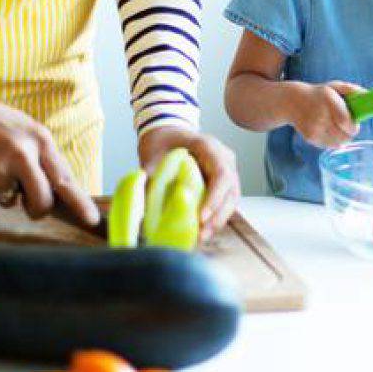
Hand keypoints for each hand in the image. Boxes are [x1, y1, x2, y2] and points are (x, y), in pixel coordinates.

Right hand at [0, 99, 99, 225]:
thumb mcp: (30, 133)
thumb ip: (44, 159)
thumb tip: (59, 190)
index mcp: (42, 141)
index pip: (65, 179)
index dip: (80, 202)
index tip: (91, 220)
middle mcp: (26, 155)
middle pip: (43, 200)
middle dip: (40, 210)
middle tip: (33, 206)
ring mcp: (3, 168)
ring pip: (16, 202)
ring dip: (12, 196)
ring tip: (1, 170)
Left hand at [139, 126, 240, 241]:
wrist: (167, 133)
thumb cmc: (161, 141)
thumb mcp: (152, 155)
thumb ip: (150, 176)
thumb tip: (141, 204)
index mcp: (209, 147)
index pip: (221, 175)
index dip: (214, 198)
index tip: (201, 218)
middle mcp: (223, 158)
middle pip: (231, 191)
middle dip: (218, 216)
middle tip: (202, 235)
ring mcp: (226, 170)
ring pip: (231, 199)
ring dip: (218, 220)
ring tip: (201, 238)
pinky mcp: (222, 182)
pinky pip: (225, 202)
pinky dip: (215, 217)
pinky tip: (202, 231)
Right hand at [291, 81, 361, 148]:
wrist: (292, 101)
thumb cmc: (319, 94)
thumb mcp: (335, 86)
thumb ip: (352, 90)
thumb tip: (368, 96)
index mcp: (328, 101)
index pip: (345, 121)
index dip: (353, 126)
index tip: (355, 124)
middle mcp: (320, 116)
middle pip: (343, 135)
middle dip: (349, 133)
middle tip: (347, 126)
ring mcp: (314, 128)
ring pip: (338, 143)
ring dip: (343, 138)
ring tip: (338, 129)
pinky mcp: (310, 138)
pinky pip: (330, 146)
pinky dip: (334, 142)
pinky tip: (329, 132)